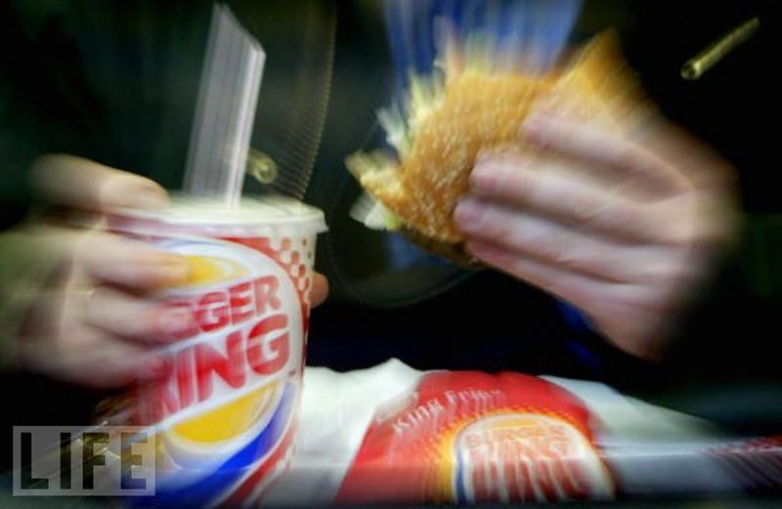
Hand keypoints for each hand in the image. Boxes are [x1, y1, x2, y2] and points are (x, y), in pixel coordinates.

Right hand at [17, 155, 328, 386]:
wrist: (82, 335)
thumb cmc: (146, 295)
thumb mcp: (177, 268)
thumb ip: (239, 268)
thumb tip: (313, 285)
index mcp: (99, 227)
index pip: (80, 188)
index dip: (108, 190)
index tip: (148, 200)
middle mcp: (71, 260)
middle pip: (83, 251)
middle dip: (129, 261)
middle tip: (175, 273)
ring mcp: (58, 305)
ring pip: (79, 309)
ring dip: (129, 320)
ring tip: (176, 329)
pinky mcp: (56, 348)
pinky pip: (72, 357)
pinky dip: (112, 363)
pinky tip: (151, 366)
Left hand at [453, 109, 738, 360]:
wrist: (707, 313)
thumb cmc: (673, 238)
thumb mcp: (672, 191)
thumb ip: (629, 155)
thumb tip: (555, 108)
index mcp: (696, 187)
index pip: (630, 154)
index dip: (577, 137)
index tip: (530, 122)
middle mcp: (683, 232)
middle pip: (592, 203)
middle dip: (529, 186)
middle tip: (481, 170)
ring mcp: (658, 277)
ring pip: (568, 246)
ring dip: (509, 227)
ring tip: (466, 210)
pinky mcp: (630, 313)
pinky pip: (561, 282)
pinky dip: (517, 263)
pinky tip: (484, 247)